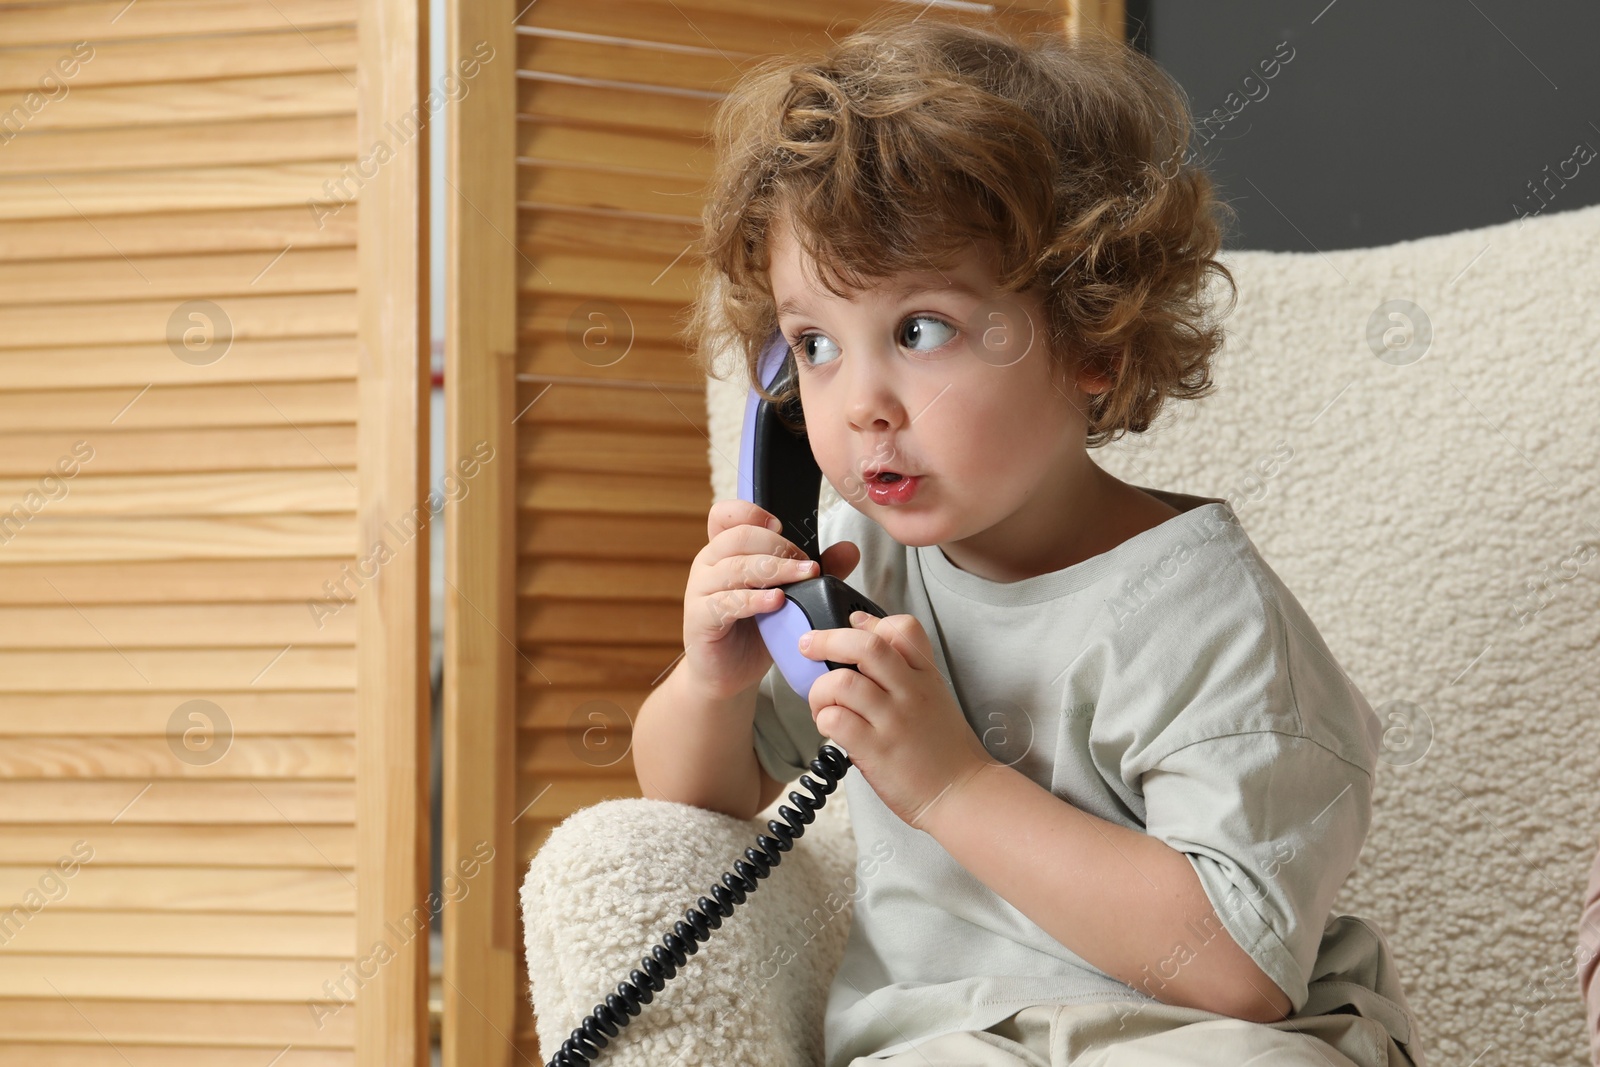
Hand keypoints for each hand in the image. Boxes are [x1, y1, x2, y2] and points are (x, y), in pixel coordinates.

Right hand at [682, 499, 860, 701]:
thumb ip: (814, 570)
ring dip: (775, 569)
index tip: (781, 526)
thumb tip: (849, 549)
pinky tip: (777, 602)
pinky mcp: (700, 618)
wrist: (729, 674)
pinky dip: (754, 599)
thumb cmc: (755, 630)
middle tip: (808, 564)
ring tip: (804, 578)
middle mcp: (709, 564)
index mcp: (725, 550)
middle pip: (739, 537)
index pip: (727, 515)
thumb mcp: (789, 597)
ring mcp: (700, 590)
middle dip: (780, 546)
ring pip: (735, 567)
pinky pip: (726, 601)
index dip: (752, 512)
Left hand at [800, 611, 994, 829]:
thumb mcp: (933, 694)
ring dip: (820, 690)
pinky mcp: (876, 750)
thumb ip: (903, 662)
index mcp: (925, 676)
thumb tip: (860, 623)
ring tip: (821, 704)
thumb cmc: (943, 747)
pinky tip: (830, 728)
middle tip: (807, 646)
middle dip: (828, 640)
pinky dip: (823, 720)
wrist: (962, 793)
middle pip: (866, 647)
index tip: (849, 628)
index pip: (901, 628)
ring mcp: (893, 721)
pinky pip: (836, 721)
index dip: (869, 623)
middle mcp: (910, 692)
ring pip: (842, 683)